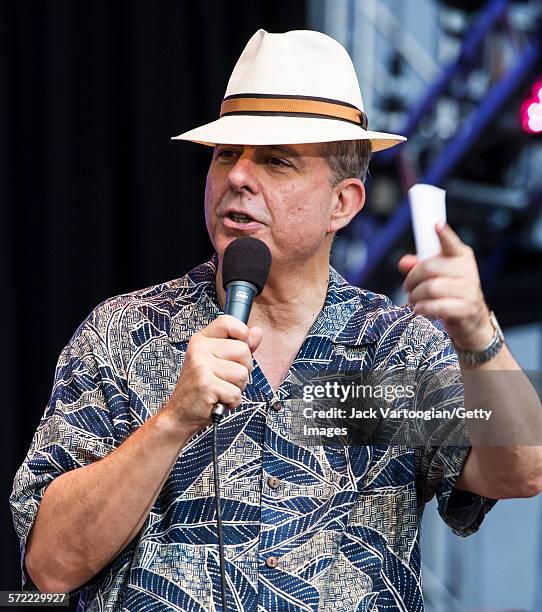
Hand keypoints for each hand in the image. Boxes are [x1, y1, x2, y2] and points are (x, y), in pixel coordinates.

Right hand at [163, 315, 262, 433]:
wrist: (181, 414)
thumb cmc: (201, 388)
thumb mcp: (219, 362)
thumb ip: (239, 346)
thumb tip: (257, 331)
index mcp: (202, 340)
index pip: (228, 322)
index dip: (242, 334)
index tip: (237, 352)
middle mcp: (200, 349)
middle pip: (243, 350)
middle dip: (243, 370)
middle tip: (225, 379)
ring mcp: (201, 366)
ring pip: (243, 373)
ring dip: (237, 388)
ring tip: (220, 390)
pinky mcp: (206, 384)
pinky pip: (236, 393)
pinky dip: (232, 402)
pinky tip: (218, 400)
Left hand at [398, 223, 492, 350]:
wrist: (471, 319)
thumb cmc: (451, 292)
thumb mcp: (435, 276)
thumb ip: (418, 267)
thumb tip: (403, 262)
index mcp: (461, 256)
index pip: (451, 244)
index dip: (444, 235)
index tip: (436, 226)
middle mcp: (467, 270)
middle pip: (430, 268)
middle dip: (412, 278)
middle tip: (408, 287)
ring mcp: (468, 290)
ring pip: (431, 288)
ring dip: (415, 295)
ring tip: (413, 299)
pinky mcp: (465, 308)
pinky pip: (437, 306)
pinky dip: (423, 308)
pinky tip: (420, 309)